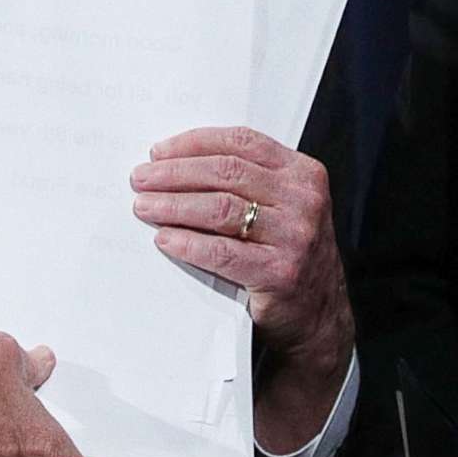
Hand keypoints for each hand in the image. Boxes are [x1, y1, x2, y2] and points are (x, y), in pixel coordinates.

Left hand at [132, 125, 354, 451]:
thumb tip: (174, 162)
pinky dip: (188, 243)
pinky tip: (164, 239)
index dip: (194, 143)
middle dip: (174, 173)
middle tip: (140, 179)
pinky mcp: (279, 271)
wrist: (317, 315)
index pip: (241, 142)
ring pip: (220, 208)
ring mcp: (294, 235)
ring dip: (173, 204)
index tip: (158, 151)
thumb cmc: (287, 252)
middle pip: (225, 172)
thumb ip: (248, 180)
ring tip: (144, 206)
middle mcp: (303, 199)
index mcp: (302, 172)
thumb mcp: (282, 204)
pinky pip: (222, 251)